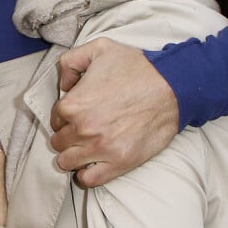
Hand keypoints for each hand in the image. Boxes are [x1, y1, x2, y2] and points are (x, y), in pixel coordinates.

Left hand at [50, 38, 178, 186]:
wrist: (172, 86)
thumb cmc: (137, 67)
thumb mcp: (99, 48)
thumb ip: (70, 61)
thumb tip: (64, 84)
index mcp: (73, 104)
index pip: (55, 119)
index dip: (65, 116)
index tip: (77, 114)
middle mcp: (83, 129)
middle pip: (58, 142)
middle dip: (67, 136)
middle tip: (82, 130)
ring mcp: (100, 148)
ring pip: (67, 162)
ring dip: (73, 155)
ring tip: (84, 148)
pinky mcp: (119, 162)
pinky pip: (89, 180)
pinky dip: (86, 174)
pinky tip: (92, 163)